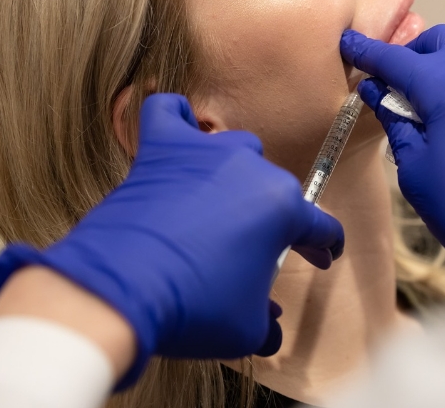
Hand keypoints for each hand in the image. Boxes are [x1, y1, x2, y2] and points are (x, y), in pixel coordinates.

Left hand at [0, 93, 344, 388]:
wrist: (122, 292)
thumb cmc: (193, 307)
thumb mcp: (247, 329)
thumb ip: (267, 320)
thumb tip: (268, 326)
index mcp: (283, 208)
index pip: (319, 225)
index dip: (323, 247)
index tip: (321, 257)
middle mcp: (251, 169)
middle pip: (275, 190)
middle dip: (270, 223)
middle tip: (254, 254)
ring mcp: (206, 153)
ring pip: (236, 149)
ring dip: (234, 176)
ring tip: (219, 208)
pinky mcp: (161, 150)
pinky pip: (169, 114)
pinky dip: (176, 121)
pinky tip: (178, 134)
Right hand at [341, 25, 444, 273]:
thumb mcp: (416, 170)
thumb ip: (397, 125)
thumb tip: (380, 94)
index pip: (399, 60)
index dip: (369, 52)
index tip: (348, 43)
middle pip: (442, 44)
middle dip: (413, 54)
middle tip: (392, 85)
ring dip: (443, 79)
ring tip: (427, 118)